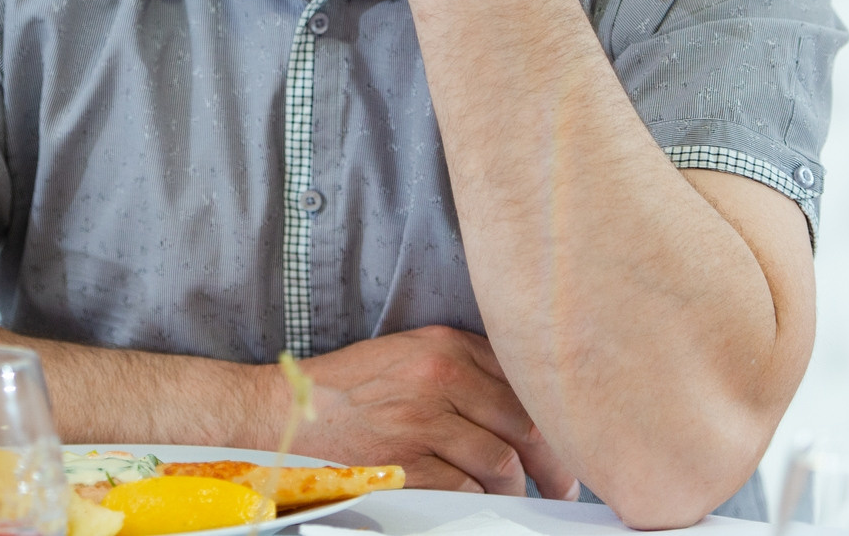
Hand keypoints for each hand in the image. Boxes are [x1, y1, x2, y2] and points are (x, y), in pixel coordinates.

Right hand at [289, 326, 580, 498]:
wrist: (282, 412)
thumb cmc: (348, 390)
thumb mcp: (409, 357)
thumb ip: (463, 370)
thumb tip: (522, 410)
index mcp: (445, 346)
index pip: (524, 382)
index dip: (555, 420)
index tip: (566, 445)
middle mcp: (439, 378)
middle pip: (524, 425)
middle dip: (552, 465)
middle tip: (560, 486)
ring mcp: (422, 422)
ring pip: (501, 464)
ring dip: (513, 491)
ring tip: (513, 499)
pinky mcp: (405, 465)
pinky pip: (465, 492)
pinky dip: (475, 502)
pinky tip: (473, 503)